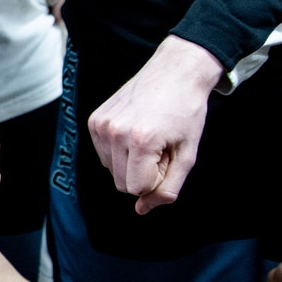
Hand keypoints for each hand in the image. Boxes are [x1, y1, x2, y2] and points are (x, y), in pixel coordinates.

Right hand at [87, 34, 222, 213]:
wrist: (176, 71)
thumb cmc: (187, 112)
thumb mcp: (187, 155)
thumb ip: (167, 188)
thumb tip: (141, 210)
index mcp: (141, 141)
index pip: (136, 189)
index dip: (156, 179)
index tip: (169, 156)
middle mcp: (115, 132)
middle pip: (121, 184)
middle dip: (143, 174)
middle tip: (161, 147)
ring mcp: (101, 125)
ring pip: (112, 170)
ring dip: (131, 163)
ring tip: (149, 137)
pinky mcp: (94, 120)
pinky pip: (104, 154)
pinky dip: (120, 151)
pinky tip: (135, 130)